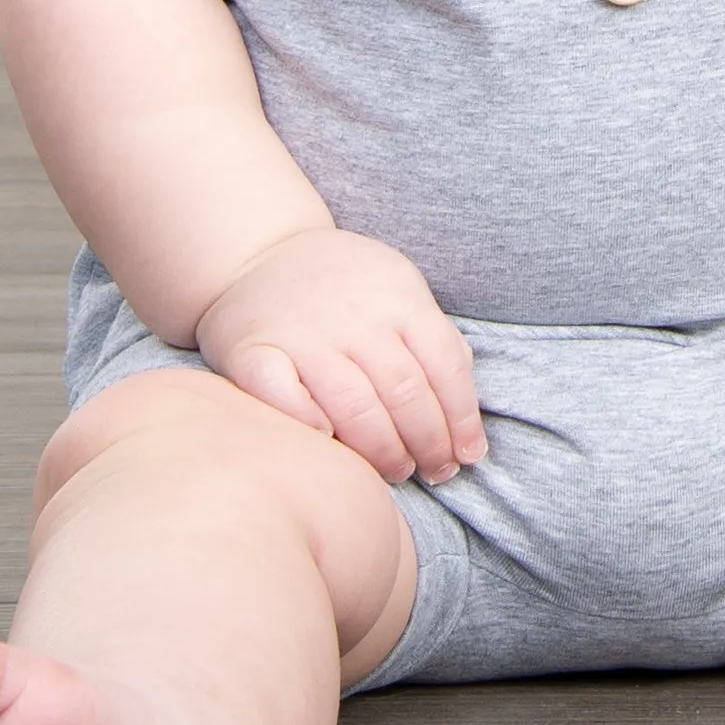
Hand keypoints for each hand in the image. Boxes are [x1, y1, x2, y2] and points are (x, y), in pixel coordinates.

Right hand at [195, 226, 485, 485]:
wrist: (262, 252)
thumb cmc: (344, 285)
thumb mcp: (399, 288)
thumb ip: (432, 337)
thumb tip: (464, 406)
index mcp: (398, 298)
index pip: (445, 364)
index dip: (462, 417)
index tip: (470, 455)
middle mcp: (354, 317)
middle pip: (404, 391)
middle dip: (428, 442)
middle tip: (435, 472)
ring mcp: (303, 335)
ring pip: (353, 405)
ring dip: (382, 449)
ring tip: (397, 472)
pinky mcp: (254, 352)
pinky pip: (284, 399)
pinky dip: (309, 426)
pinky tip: (329, 445)